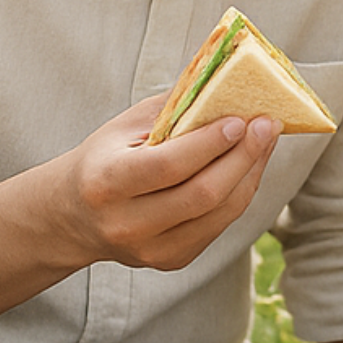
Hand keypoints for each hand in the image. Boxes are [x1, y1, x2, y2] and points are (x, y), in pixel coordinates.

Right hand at [51, 94, 280, 271]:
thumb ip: (173, 107)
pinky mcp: (172, 260)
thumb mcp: (125, 127)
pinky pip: (220, 225)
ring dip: (251, 172)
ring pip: (219, 213)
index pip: (167, 166)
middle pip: (202, 194)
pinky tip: (251, 164)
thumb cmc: (105, 159)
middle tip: (268, 124)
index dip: (209, 143)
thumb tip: (226, 82)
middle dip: (244, 156)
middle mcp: (126, 224)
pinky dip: (242, 191)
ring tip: (267, 140)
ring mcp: (150, 249)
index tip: (241, 119)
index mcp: (107, 183)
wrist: (74, 217)